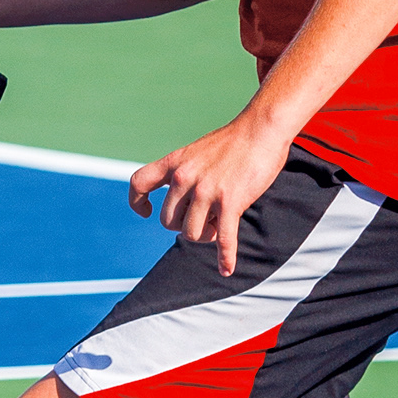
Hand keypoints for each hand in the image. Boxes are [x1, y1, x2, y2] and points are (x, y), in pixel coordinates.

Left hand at [129, 109, 291, 276]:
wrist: (261, 128)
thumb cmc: (235, 141)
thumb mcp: (199, 151)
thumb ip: (187, 172)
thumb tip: (186, 200)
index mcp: (175, 163)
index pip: (138, 183)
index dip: (136, 202)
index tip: (146, 211)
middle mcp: (185, 178)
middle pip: (169, 221)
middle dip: (185, 225)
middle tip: (204, 219)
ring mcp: (207, 191)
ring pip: (192, 234)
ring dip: (205, 236)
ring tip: (218, 226)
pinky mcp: (230, 202)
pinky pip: (223, 239)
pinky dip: (225, 257)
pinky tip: (227, 269)